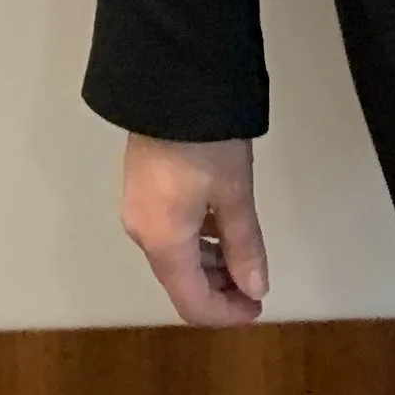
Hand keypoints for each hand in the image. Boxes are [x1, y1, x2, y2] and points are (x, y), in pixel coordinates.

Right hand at [121, 133, 268, 327]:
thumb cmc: (207, 141)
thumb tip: (256, 289)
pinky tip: (220, 226)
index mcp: (163, 241)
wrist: (169, 80)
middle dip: (220, 290)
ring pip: (174, 257)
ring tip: (244, 254)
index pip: (192, 303)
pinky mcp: (140, 186)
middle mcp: (142, 232)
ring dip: (209, 265)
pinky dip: (196, 241)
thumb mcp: (234, 193)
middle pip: (180, 281)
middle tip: (256, 282)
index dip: (227, 314)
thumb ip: (245, 246)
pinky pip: (167, 232)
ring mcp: (136, 208)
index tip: (258, 307)